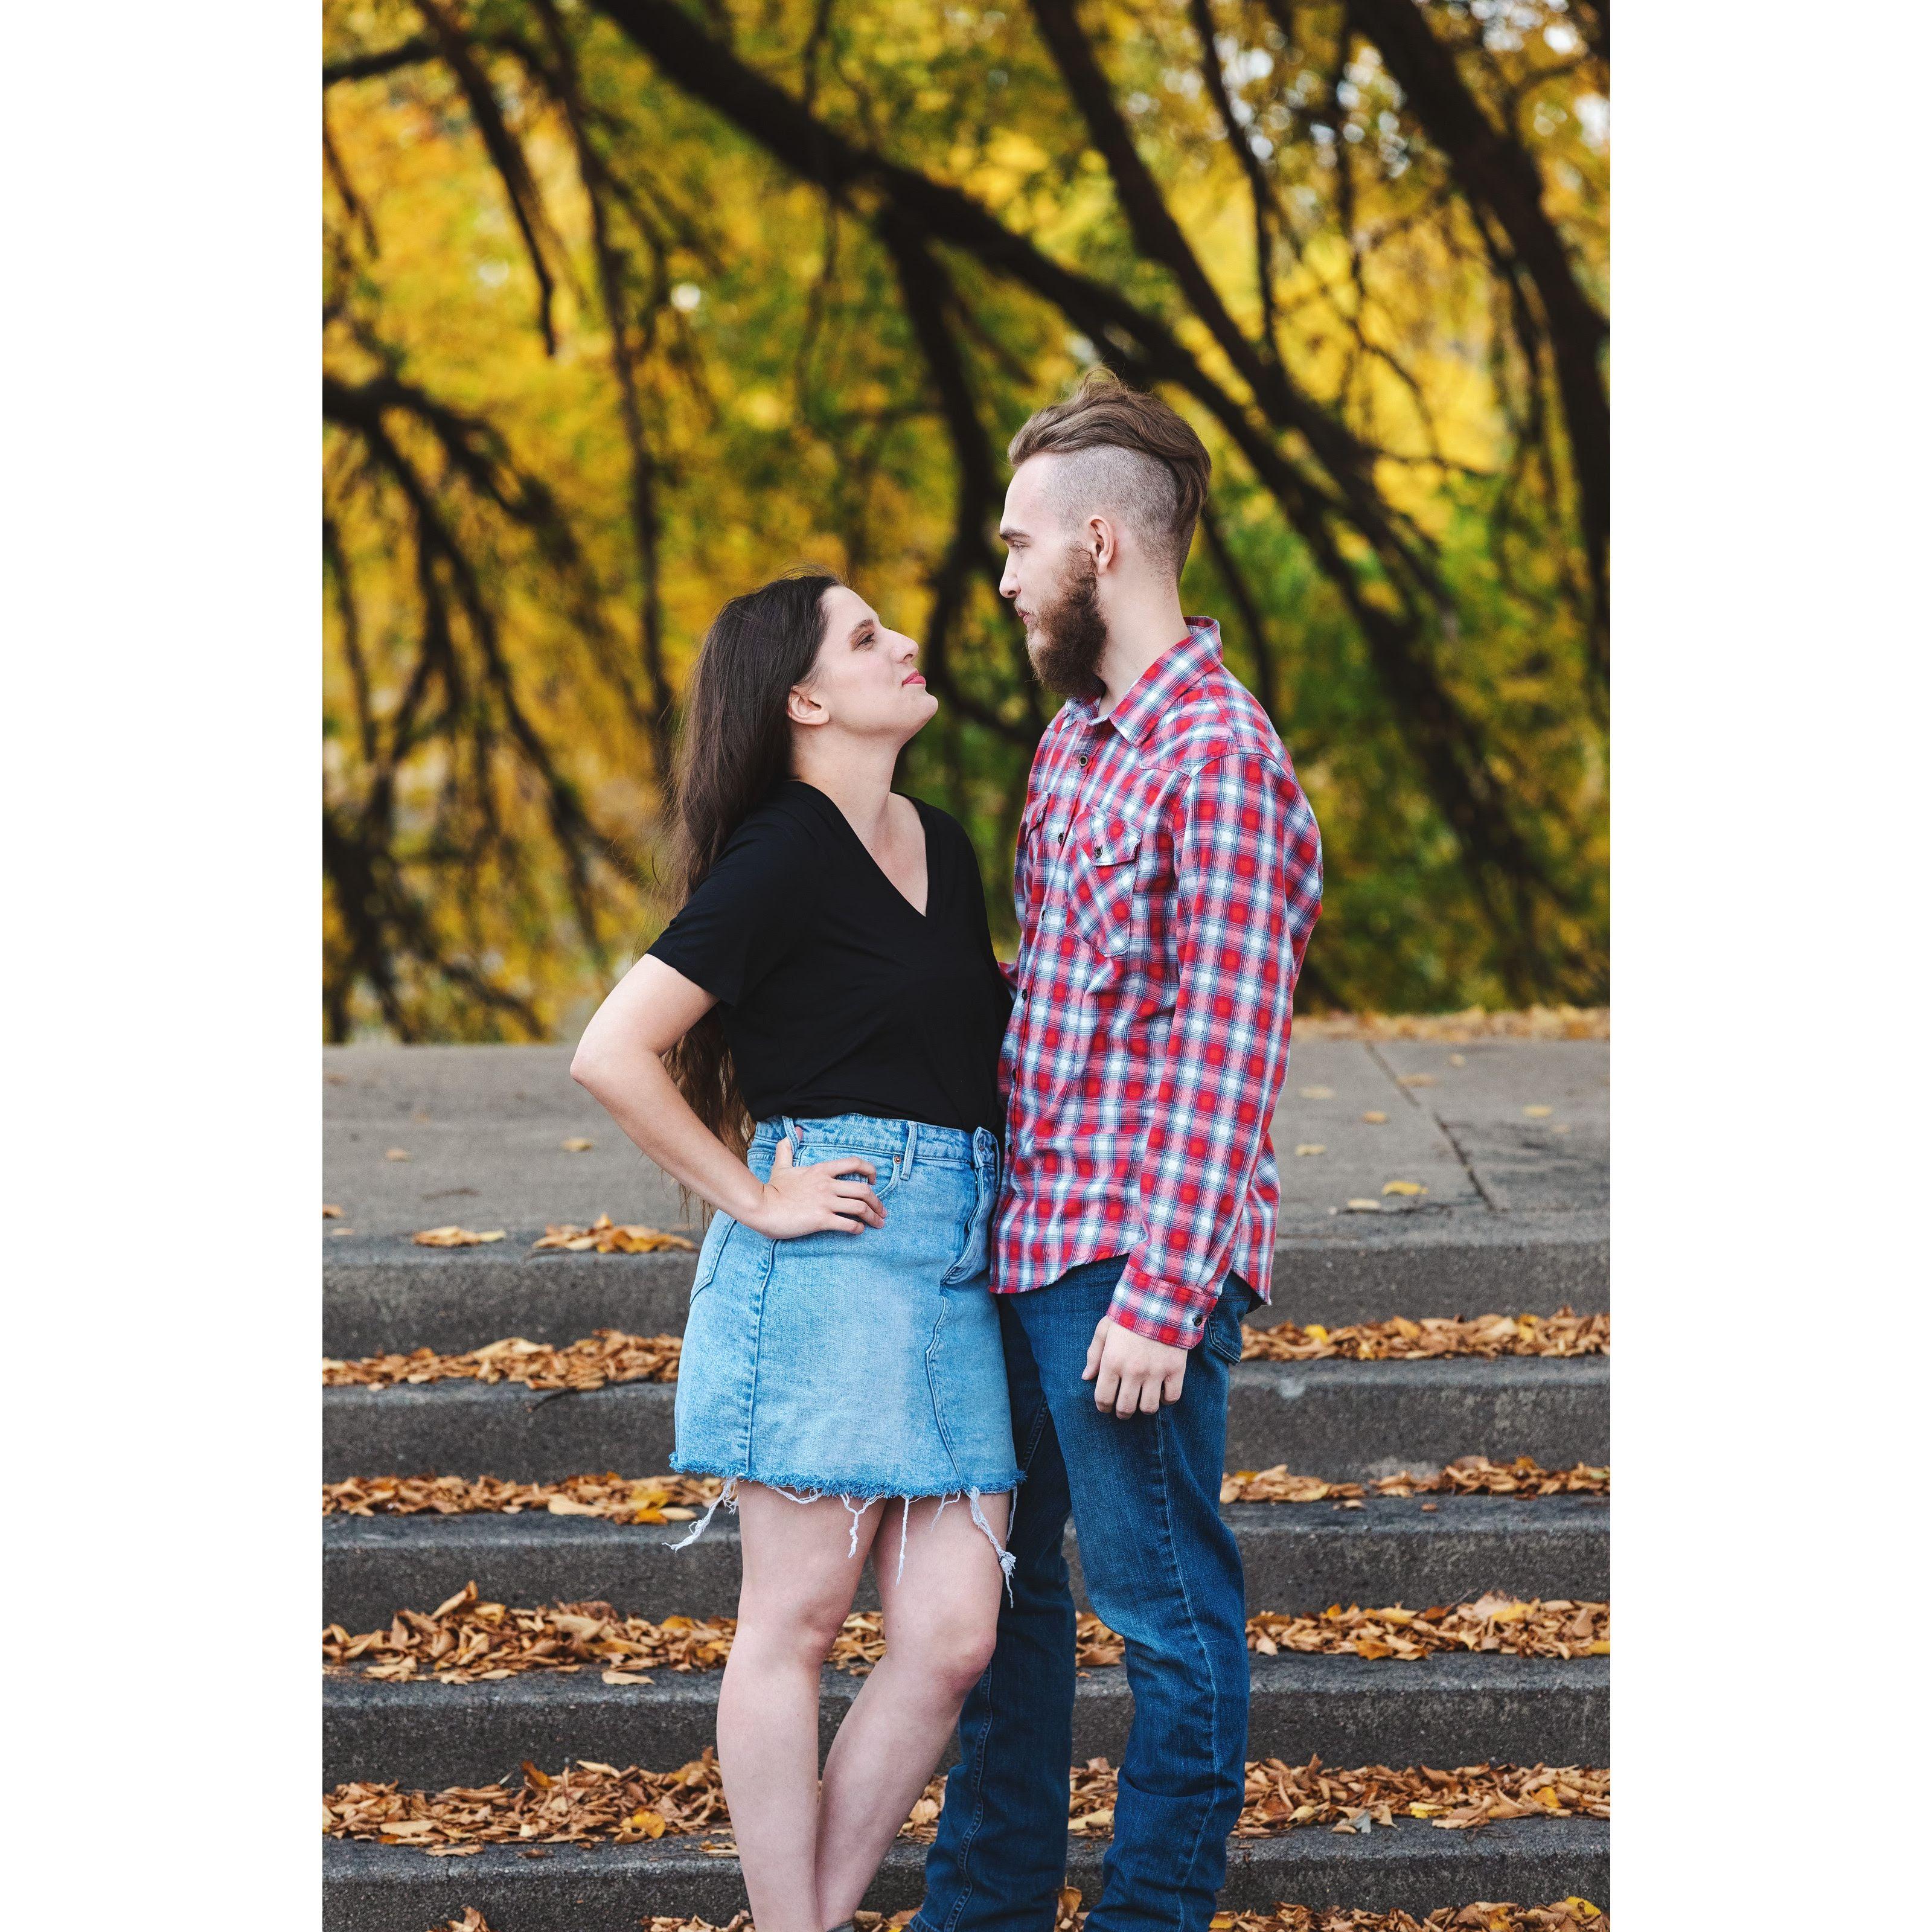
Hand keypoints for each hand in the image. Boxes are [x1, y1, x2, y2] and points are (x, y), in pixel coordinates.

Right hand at [745, 1137, 886, 1238]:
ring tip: (878, 1223)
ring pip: (860, 1208)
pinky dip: (858, 1228)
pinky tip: (858, 1230)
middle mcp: (827, 1184)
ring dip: (873, 1217)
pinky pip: (848, 1224)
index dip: (870, 1171)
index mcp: (821, 1170)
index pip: (855, 1163)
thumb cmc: (772, 1188)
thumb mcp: (782, 1166)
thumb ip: (788, 1148)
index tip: (874, 1181)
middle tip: (882, 1211)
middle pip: (864, 1190)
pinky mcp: (821, 1220)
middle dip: (877, 1202)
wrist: (762, 1206)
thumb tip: (795, 1131)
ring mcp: (825, 1202)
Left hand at [1082, 1315, 1187, 1417]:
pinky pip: (1172, 1398)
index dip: (1103, 1407)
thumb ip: (1094, 1354)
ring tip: (1141, 1400)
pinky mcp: (1175, 1370)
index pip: (1103, 1398)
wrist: (1161, 1299)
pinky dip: (1166, 1400)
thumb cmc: (1128, 1314)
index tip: (1106, 1406)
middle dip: (1122, 1412)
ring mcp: (1156, 1372)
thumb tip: (1086, 1377)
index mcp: (1112, 1362)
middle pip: (1125, 1408)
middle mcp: (1133, 1371)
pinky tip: (1160, 1393)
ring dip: (1143, 1408)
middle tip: (1123, 1408)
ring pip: (1148, 1408)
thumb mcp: (1104, 1329)